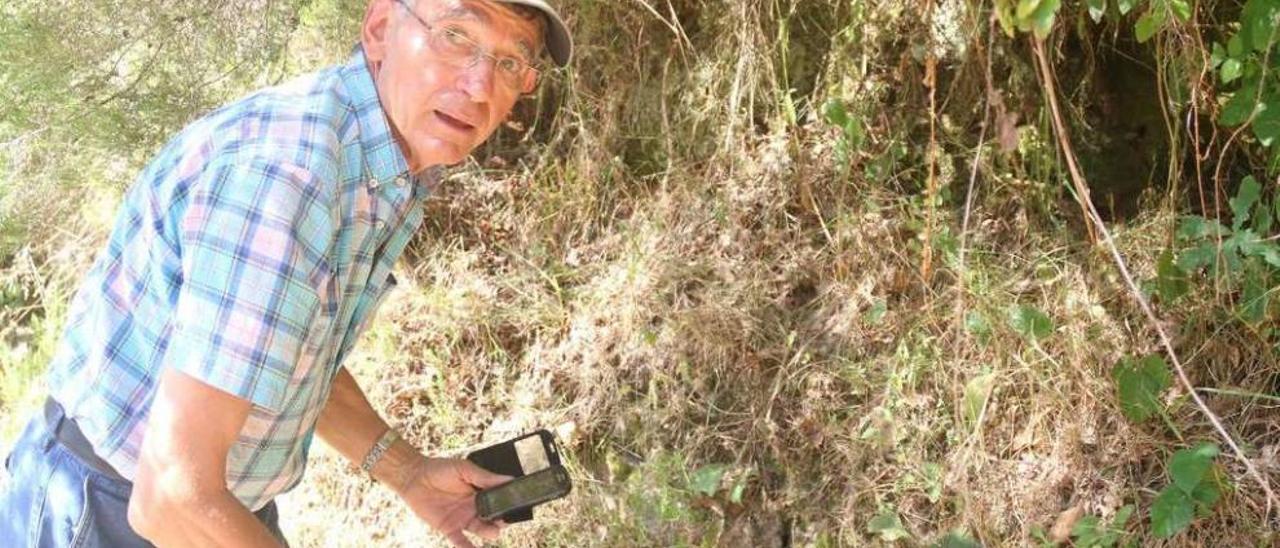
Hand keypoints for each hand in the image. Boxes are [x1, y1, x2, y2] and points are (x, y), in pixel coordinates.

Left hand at [395, 457, 511, 547]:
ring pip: (483, 530)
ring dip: (490, 532)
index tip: (519, 504)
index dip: (509, 504)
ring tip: (493, 530)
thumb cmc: (440, 469)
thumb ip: (485, 477)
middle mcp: (475, 507)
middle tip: (505, 517)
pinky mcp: (450, 528)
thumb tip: (509, 478)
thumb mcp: (465, 469)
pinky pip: (461, 542)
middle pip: (496, 518)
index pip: (500, 501)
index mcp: (481, 492)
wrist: (414, 477)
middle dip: (503, 520)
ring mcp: (463, 519)